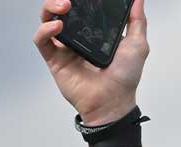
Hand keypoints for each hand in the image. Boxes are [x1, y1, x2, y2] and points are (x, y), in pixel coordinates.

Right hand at [34, 0, 148, 125]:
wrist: (113, 102)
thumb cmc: (125, 77)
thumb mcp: (137, 45)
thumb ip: (137, 21)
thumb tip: (139, 0)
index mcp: (96, 34)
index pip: (82, 10)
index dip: (81, 1)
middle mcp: (78, 38)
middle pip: (61, 12)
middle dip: (59, 1)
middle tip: (69, 0)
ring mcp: (65, 48)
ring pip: (48, 21)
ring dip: (50, 9)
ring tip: (63, 7)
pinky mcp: (54, 59)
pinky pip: (41, 40)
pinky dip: (45, 30)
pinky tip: (57, 27)